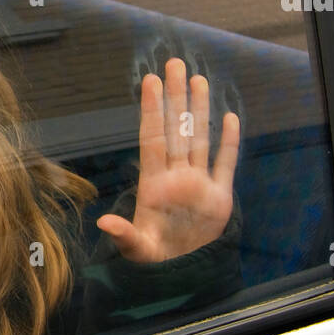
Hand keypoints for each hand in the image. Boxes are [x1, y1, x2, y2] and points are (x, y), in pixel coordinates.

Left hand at [96, 57, 239, 262]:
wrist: (178, 271)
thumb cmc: (152, 257)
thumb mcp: (137, 248)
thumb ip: (124, 234)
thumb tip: (104, 224)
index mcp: (154, 183)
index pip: (153, 138)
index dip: (151, 110)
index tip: (149, 81)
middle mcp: (176, 176)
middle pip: (176, 128)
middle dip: (175, 96)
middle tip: (174, 63)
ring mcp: (198, 183)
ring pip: (199, 138)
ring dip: (200, 110)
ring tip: (199, 79)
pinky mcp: (219, 196)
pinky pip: (225, 163)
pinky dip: (229, 143)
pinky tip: (229, 118)